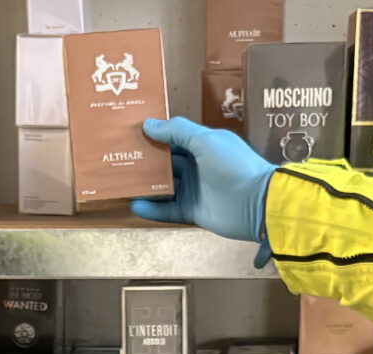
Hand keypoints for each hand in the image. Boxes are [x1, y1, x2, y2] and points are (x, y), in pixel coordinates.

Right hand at [130, 117, 275, 242]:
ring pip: (163, 186)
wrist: (256, 203)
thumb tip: (148, 124)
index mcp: (202, 145)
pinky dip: (152, 208)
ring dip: (143, 184)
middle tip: (116, 156)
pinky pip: (167, 210)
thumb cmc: (233, 165)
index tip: (128, 132)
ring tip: (120, 181)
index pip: (172, 138)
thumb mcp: (206, 139)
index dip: (152, 135)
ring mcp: (194, 189)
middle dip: (143, 160)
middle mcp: (196, 166)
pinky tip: (134, 204)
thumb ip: (177, 131)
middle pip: (164, 162)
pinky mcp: (192, 211)